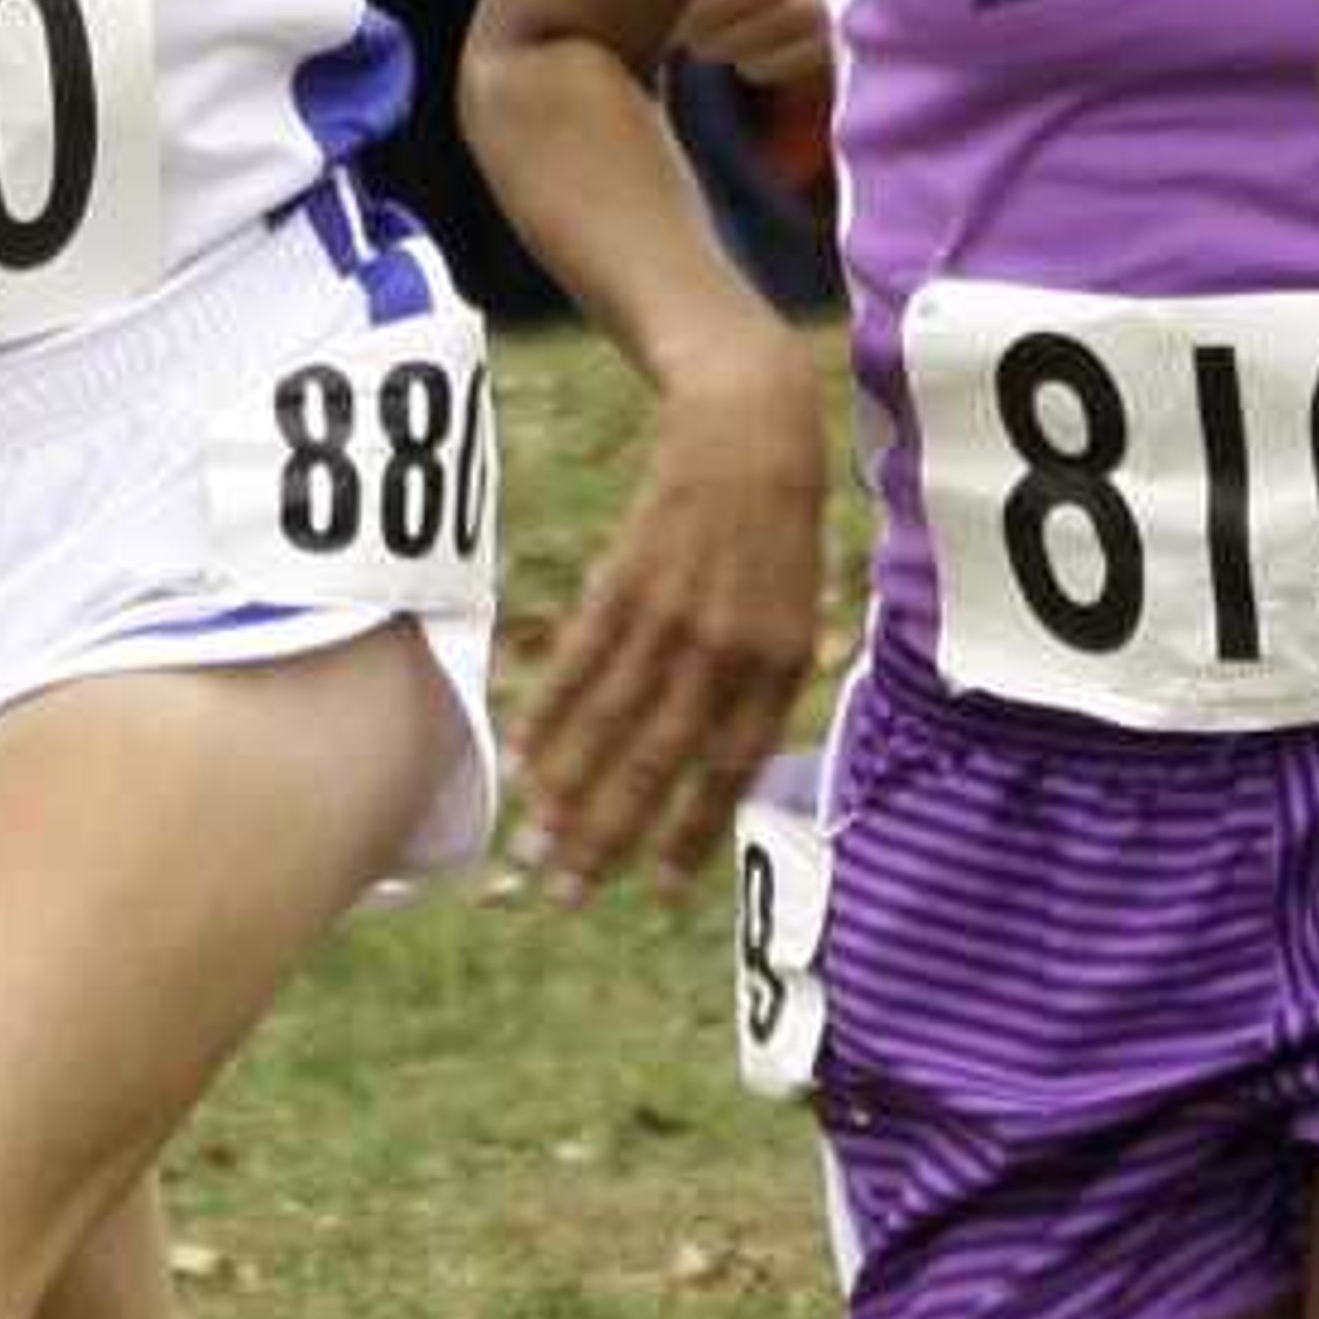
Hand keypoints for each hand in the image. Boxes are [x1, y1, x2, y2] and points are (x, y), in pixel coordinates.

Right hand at [520, 336, 824, 894]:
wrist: (748, 425)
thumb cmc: (778, 527)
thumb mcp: (797, 608)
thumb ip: (764, 684)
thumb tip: (724, 763)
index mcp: (776, 662)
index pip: (728, 768)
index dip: (690, 832)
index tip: (655, 890)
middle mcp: (723, 647)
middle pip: (657, 758)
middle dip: (609, 833)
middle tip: (566, 893)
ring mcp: (670, 613)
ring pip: (609, 719)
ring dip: (567, 788)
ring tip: (531, 843)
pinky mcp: (623, 579)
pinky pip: (579, 660)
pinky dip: (547, 712)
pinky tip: (521, 758)